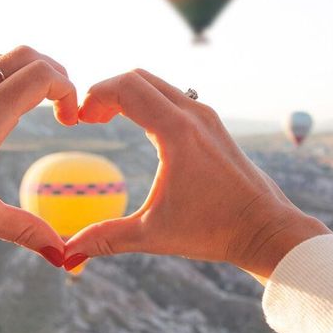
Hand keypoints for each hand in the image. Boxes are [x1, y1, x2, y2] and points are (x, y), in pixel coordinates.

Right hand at [65, 69, 330, 278]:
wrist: (266, 229)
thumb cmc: (213, 231)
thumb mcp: (152, 235)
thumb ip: (106, 238)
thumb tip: (66, 255)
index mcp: (177, 132)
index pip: (126, 88)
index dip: (94, 95)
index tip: (78, 119)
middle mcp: (194, 114)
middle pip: (139, 77)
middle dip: (107, 90)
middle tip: (88, 118)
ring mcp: (207, 117)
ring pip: (158, 84)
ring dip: (129, 93)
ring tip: (106, 119)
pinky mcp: (214, 125)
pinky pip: (174, 96)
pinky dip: (149, 101)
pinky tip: (139, 127)